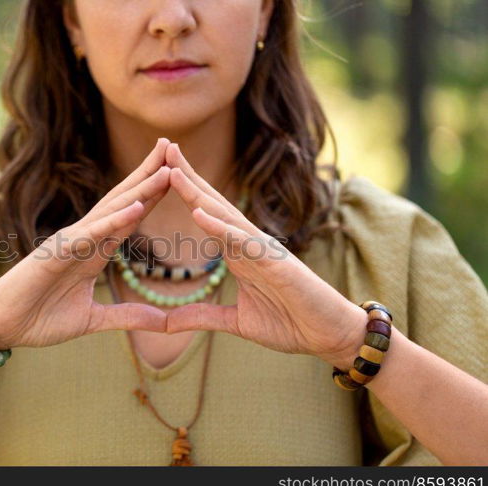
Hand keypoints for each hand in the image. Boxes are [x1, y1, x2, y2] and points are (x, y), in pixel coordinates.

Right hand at [0, 139, 172, 348]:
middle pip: (123, 200)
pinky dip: (114, 221)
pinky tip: (137, 206)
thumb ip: (129, 317)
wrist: (0, 327)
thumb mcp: (94, 320)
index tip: (178, 173)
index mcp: (95, 251)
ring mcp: (71, 243)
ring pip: (111, 210)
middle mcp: (85, 239)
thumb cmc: (39, 318)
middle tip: (174, 146)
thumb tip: (164, 322)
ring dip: (140, 189)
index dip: (152, 194)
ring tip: (166, 167)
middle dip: (149, 174)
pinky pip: (90, 235)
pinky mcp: (56, 254)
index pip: (129, 216)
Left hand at [164, 143, 364, 368]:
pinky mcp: (276, 264)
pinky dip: (220, 227)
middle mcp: (247, 243)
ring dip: (197, 192)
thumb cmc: (290, 322)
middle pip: (211, 203)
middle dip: (186, 176)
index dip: (184, 192)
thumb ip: (201, 316)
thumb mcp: (235, 322)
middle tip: (162, 148)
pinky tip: (198, 213)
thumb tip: (166, 323)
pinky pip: (243, 242)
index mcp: (236, 252)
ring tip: (171, 170)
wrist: (330, 335)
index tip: (158, 171)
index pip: (205, 214)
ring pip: (224, 215)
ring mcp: (262, 250)